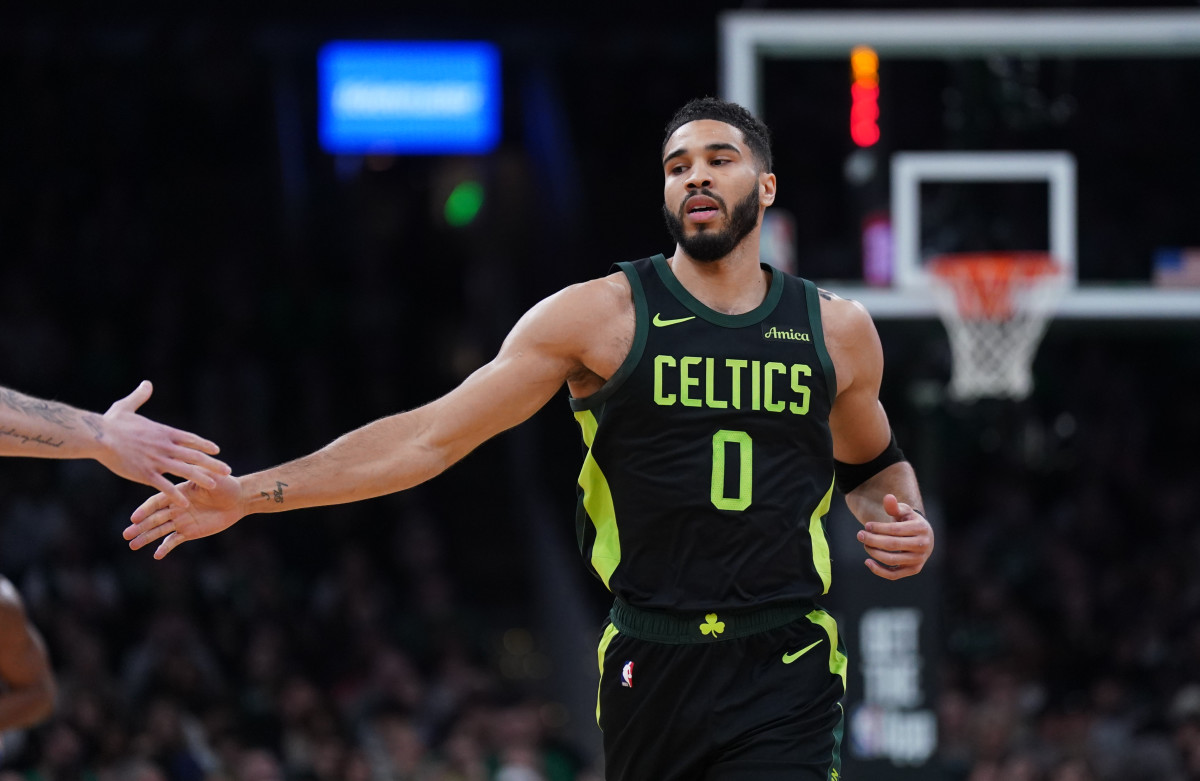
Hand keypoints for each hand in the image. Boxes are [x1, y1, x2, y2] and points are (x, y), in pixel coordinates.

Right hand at [94, 381, 229, 505]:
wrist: (99, 436)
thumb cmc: (111, 422)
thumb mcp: (127, 406)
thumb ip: (140, 396)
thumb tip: (146, 383)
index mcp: (164, 432)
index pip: (190, 439)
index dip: (204, 445)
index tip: (216, 450)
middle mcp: (165, 446)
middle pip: (194, 455)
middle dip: (212, 463)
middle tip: (227, 470)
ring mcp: (157, 460)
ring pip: (185, 470)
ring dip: (201, 478)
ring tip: (215, 485)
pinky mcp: (145, 473)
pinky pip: (164, 486)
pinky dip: (175, 494)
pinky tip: (185, 503)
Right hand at [124, 473, 244, 558]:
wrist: (239, 499)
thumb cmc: (226, 484)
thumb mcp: (211, 478)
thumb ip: (198, 475)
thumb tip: (188, 466)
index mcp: (178, 494)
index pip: (157, 503)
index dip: (145, 510)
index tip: (133, 518)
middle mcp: (176, 508)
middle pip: (154, 518)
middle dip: (139, 526)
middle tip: (125, 535)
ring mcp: (181, 521)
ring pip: (159, 531)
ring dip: (146, 538)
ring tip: (132, 545)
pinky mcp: (189, 532)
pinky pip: (174, 541)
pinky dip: (165, 548)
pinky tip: (156, 555)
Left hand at [856, 494, 933, 579]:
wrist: (924, 537)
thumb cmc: (909, 522)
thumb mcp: (904, 512)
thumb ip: (894, 506)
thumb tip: (888, 497)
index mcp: (921, 528)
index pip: (895, 530)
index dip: (878, 528)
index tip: (866, 526)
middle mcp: (923, 545)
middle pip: (892, 545)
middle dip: (872, 540)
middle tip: (859, 535)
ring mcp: (919, 560)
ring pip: (891, 560)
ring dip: (874, 553)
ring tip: (865, 544)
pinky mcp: (914, 570)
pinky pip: (894, 575)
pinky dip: (879, 570)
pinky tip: (867, 562)